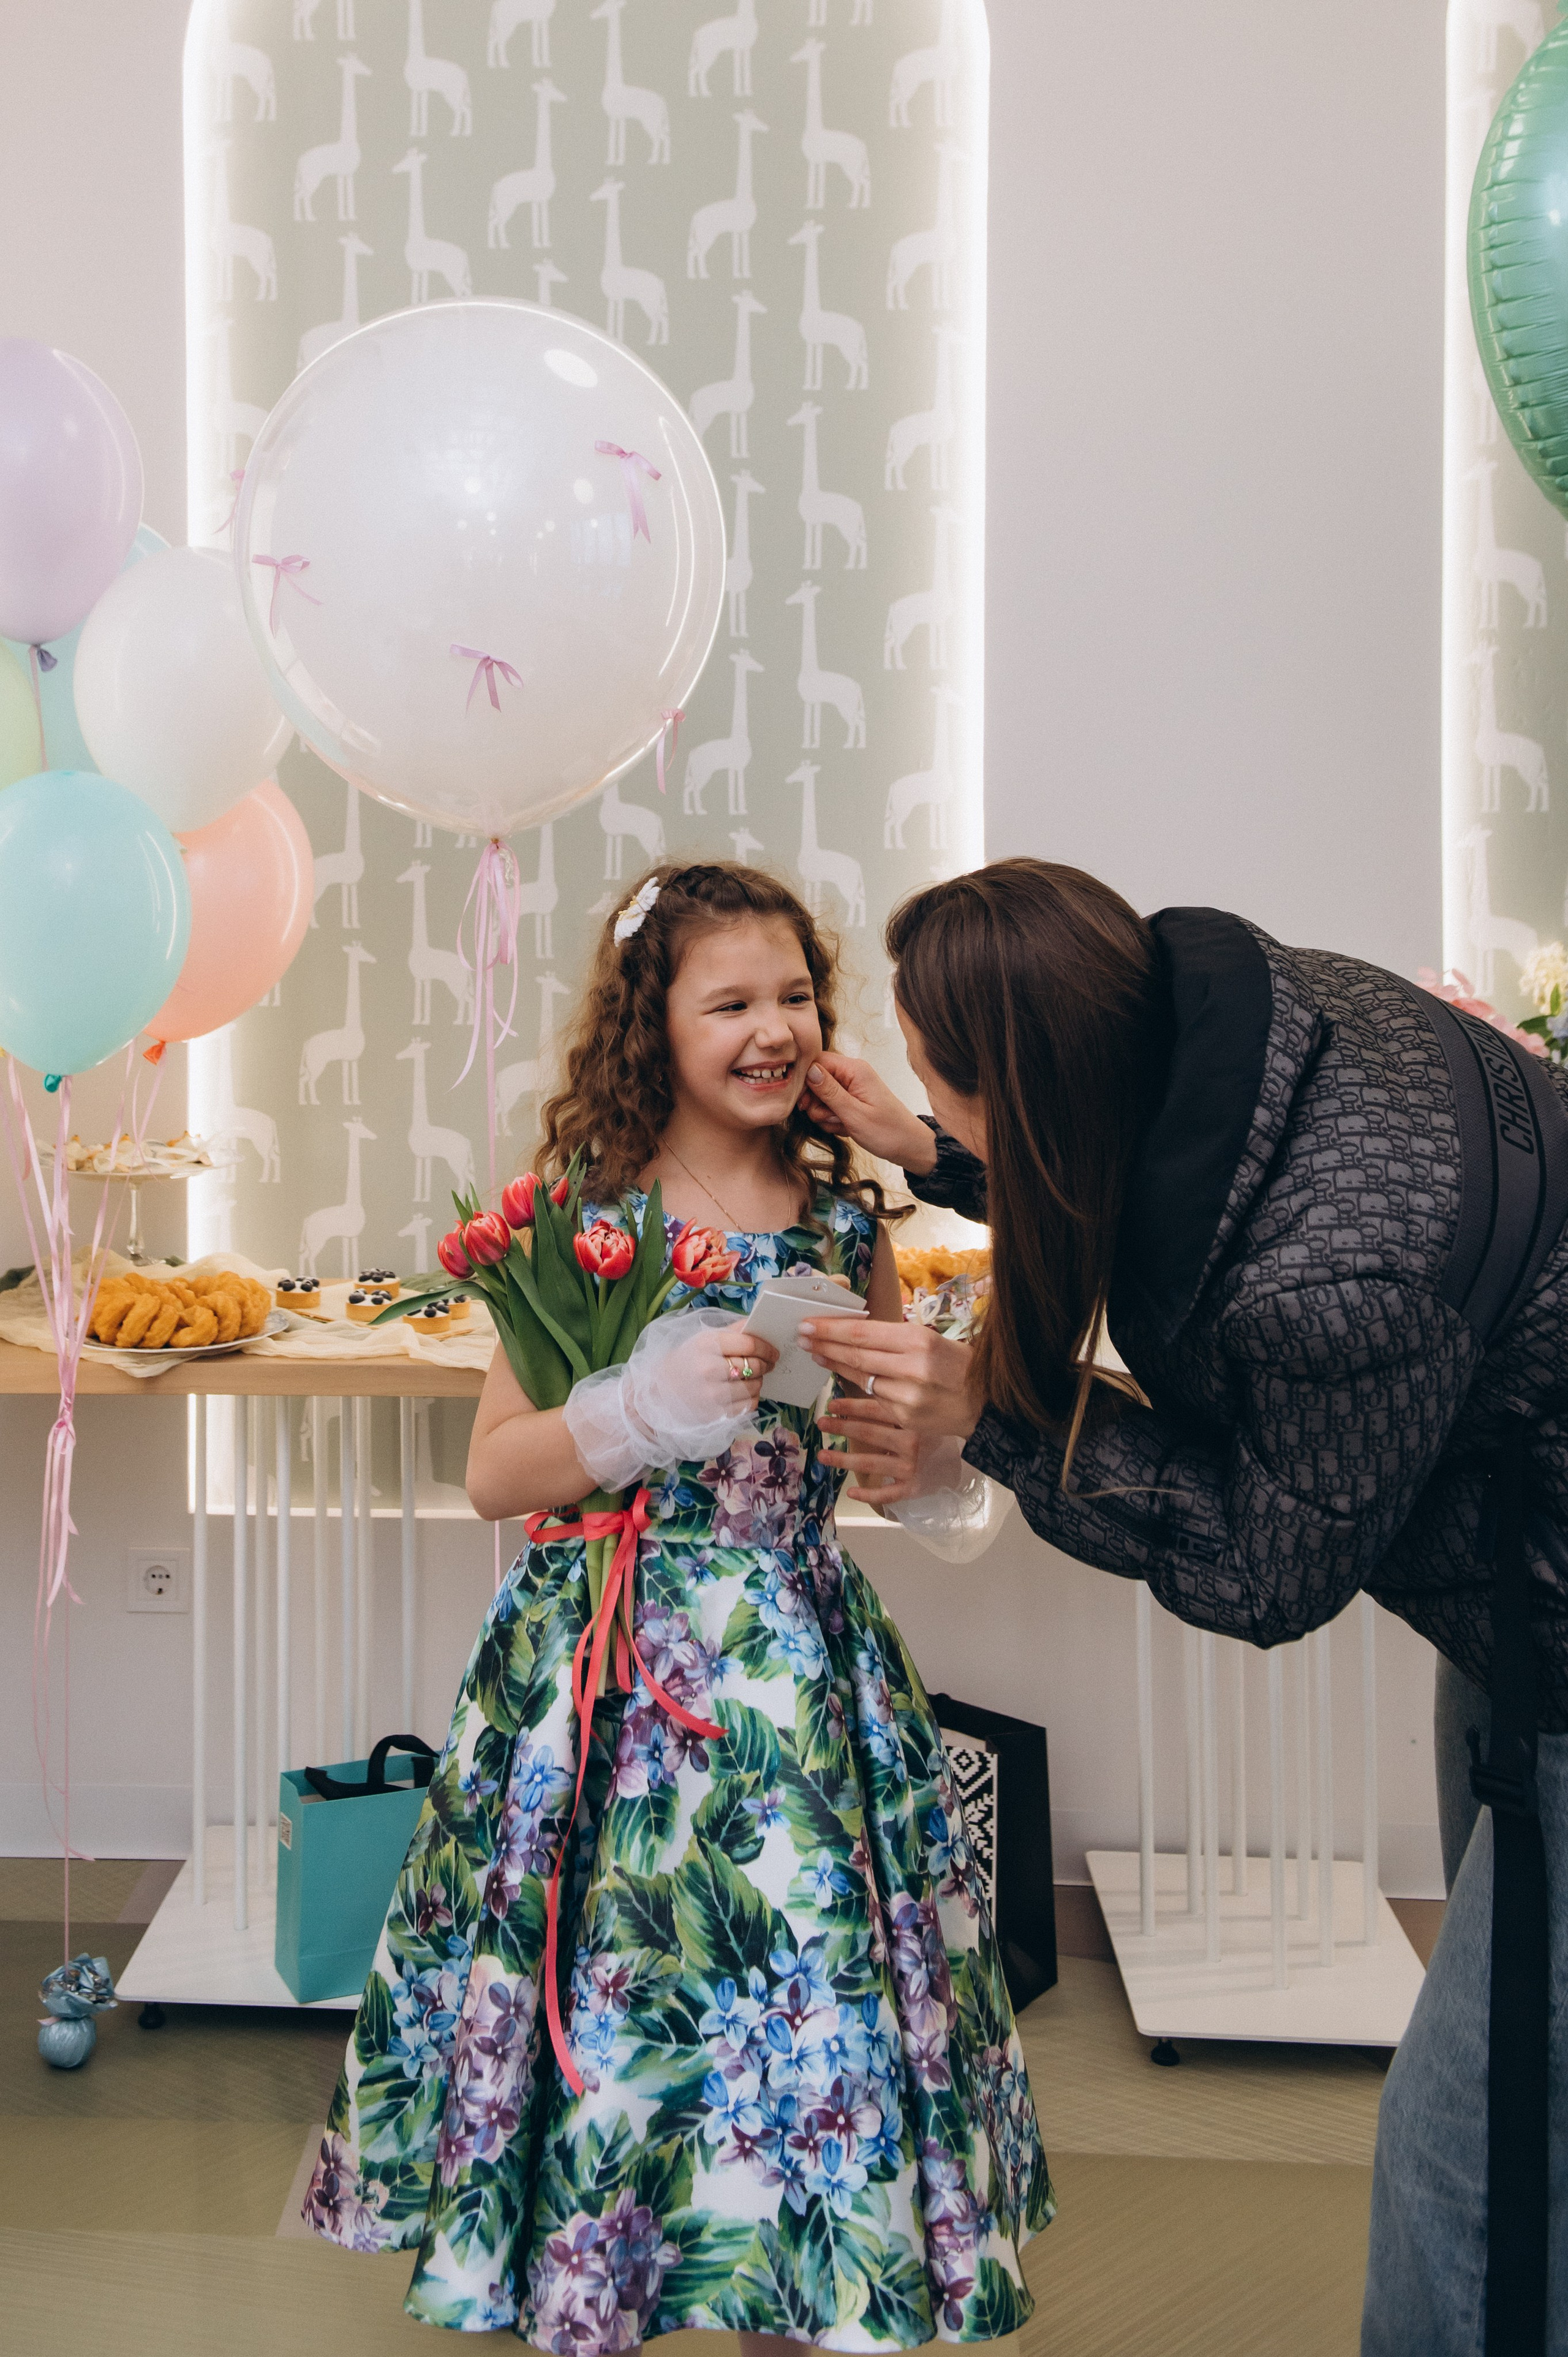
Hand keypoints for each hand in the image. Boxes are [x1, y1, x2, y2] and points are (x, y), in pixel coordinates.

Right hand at [677, 1320, 777, 1414]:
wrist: (658, 1394)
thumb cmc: (684, 1363)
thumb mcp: (701, 1340)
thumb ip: (731, 1331)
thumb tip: (758, 1325)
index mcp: (706, 1344)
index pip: (749, 1344)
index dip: (766, 1347)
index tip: (773, 1351)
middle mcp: (709, 1369)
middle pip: (754, 1365)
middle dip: (766, 1364)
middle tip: (768, 1364)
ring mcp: (712, 1394)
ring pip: (754, 1386)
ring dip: (758, 1381)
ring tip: (752, 1378)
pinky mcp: (715, 1414)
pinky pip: (748, 1405)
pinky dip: (751, 1398)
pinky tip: (743, 1392)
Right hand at [799, 1052, 936, 1172]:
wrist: (908, 1146)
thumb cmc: (888, 1131)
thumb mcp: (854, 1114)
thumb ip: (829, 1092)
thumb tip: (809, 1070)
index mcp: (854, 1070)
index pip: (816, 1061)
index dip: (805, 1081)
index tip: (804, 1103)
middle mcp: (852, 1074)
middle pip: (815, 1080)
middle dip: (816, 1103)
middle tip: (831, 1117)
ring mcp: (851, 1088)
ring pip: (820, 1097)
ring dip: (825, 1115)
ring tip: (843, 1124)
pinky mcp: (850, 1100)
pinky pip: (829, 1107)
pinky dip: (833, 1120)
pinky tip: (846, 1127)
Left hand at [809, 1318, 980, 1438]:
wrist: (986, 1405)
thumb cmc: (959, 1365)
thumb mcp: (932, 1340)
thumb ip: (896, 1338)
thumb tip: (855, 1332)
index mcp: (919, 1340)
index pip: (863, 1333)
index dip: (832, 1329)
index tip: (809, 1323)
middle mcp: (912, 1367)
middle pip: (856, 1355)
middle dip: (825, 1344)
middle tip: (802, 1336)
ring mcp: (908, 1396)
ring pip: (861, 1379)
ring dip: (835, 1366)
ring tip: (817, 1354)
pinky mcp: (906, 1418)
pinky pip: (873, 1400)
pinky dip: (855, 1389)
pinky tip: (841, 1381)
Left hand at [819, 1390, 924, 1504]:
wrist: (960, 1462)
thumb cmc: (933, 1435)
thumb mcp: (918, 1415)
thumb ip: (895, 1405)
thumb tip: (862, 1386)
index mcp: (912, 1420)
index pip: (876, 1411)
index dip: (851, 1407)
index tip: (831, 1404)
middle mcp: (912, 1443)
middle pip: (869, 1433)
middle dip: (842, 1427)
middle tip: (821, 1423)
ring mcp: (911, 1467)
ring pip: (871, 1462)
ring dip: (843, 1459)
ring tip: (822, 1455)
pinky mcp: (912, 1488)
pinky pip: (887, 1493)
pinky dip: (868, 1494)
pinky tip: (851, 1491)